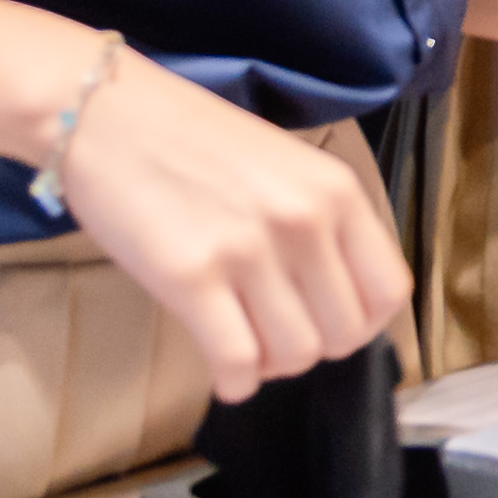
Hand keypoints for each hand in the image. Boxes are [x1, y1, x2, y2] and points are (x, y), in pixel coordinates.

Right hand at [48, 47, 413, 401]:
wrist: (107, 115)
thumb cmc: (193, 142)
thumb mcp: (286, 168)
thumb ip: (320, 225)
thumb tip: (338, 301)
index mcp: (337, 192)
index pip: (390, 291)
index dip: (364, 324)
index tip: (330, 324)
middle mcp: (304, 221)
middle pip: (345, 333)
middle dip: (314, 348)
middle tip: (277, 337)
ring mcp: (249, 250)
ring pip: (296, 355)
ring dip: (273, 367)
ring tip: (247, 347)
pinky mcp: (189, 277)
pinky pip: (237, 361)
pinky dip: (235, 382)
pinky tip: (225, 374)